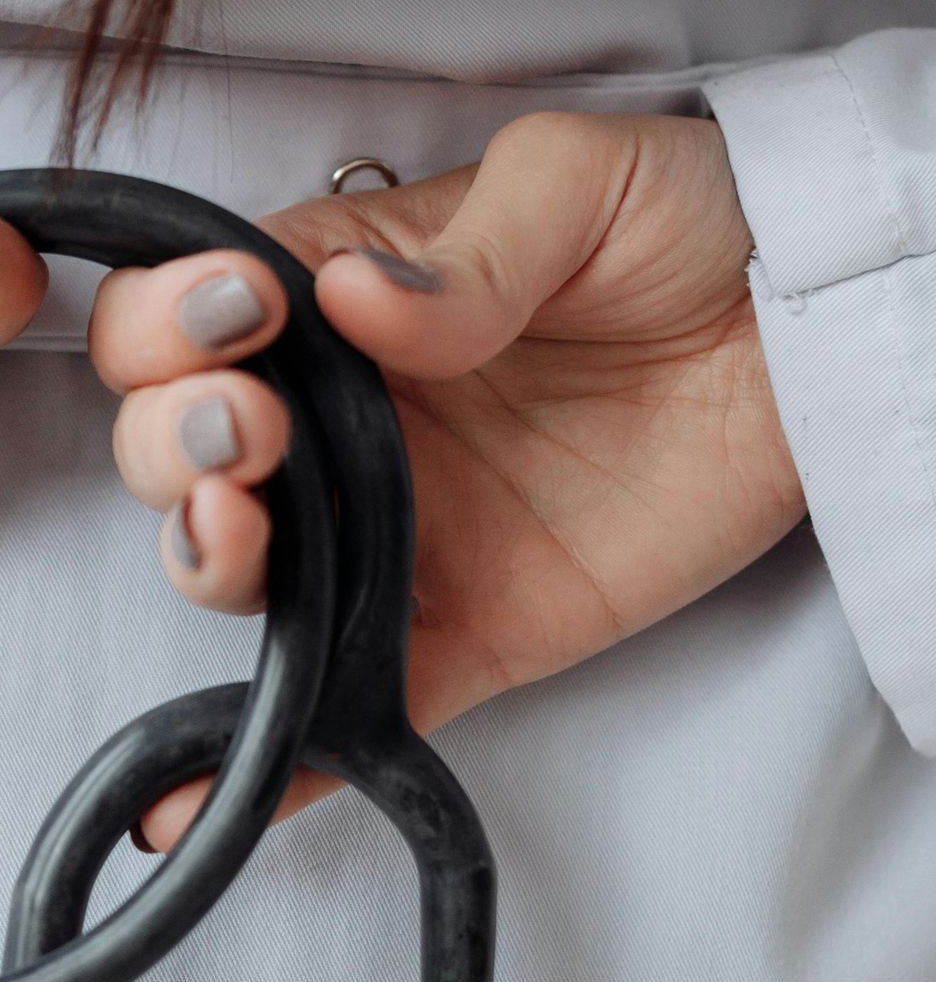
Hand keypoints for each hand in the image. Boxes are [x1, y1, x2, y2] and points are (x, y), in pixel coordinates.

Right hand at [90, 110, 804, 846]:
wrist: (812, 330)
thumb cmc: (686, 225)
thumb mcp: (579, 178)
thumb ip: (470, 246)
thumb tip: (352, 300)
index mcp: (323, 296)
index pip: (180, 313)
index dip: (169, 317)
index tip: (243, 311)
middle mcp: (331, 422)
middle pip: (179, 449)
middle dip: (175, 442)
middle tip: (250, 432)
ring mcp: (386, 534)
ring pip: (236, 573)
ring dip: (202, 557)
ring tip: (239, 527)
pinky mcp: (460, 629)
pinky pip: (351, 708)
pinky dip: (275, 762)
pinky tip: (195, 803)